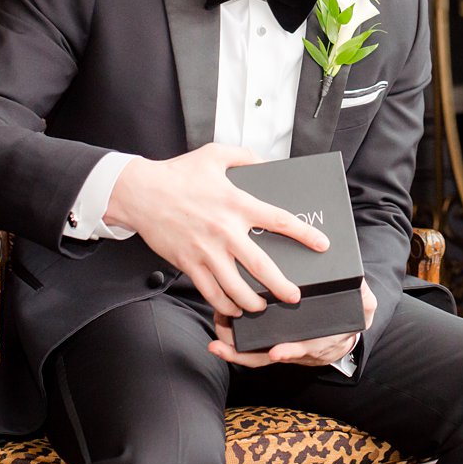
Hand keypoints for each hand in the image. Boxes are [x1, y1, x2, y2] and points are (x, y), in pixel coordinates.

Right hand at [105, 143, 329, 317]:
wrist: (141, 193)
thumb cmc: (178, 174)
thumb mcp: (215, 155)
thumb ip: (244, 157)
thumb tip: (266, 161)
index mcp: (237, 204)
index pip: (279, 220)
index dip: (304, 234)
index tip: (321, 245)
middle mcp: (225, 231)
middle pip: (261, 265)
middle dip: (281, 286)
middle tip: (295, 296)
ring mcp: (206, 251)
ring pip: (235, 287)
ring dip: (253, 302)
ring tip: (263, 307)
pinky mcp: (189, 264)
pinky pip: (210, 292)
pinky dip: (224, 304)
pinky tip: (234, 308)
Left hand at [208, 280, 376, 368]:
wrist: (345, 333)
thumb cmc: (351, 317)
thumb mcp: (364, 308)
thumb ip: (364, 298)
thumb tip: (360, 284)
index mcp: (321, 340)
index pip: (306, 348)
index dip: (292, 351)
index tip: (277, 351)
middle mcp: (299, 348)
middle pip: (271, 357)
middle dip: (247, 353)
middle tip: (226, 344)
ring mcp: (284, 347)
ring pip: (257, 357)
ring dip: (235, 352)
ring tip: (216, 342)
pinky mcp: (272, 342)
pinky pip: (252, 351)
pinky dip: (234, 349)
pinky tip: (217, 342)